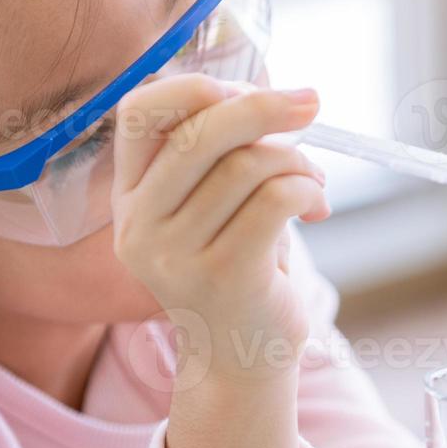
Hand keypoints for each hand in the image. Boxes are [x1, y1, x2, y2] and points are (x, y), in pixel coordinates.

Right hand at [112, 73, 329, 379]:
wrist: (239, 361)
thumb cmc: (238, 269)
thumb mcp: (216, 206)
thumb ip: (224, 154)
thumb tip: (274, 97)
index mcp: (130, 197)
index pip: (137, 113)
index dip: (193, 87)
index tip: (243, 88)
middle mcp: (140, 225)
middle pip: (199, 131)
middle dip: (264, 106)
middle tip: (311, 102)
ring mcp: (176, 255)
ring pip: (246, 165)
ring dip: (297, 160)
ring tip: (315, 183)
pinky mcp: (223, 276)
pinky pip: (273, 199)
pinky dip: (306, 188)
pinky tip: (315, 204)